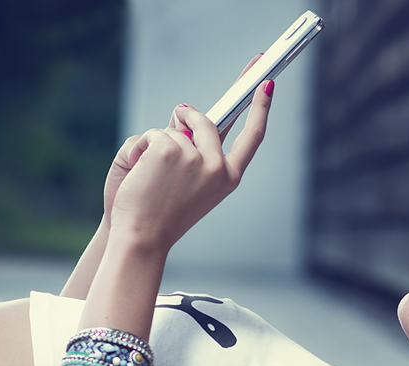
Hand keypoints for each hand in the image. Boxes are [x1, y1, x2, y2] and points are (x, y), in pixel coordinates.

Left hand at [106, 81, 271, 251]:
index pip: (252, 137)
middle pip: (206, 122)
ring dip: (158, 143)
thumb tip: (185, 111)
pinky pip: (154, 134)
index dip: (261, 108)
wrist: (141, 238)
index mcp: (228, 179)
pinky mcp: (171, 150)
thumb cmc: (158, 214)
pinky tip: (141, 173)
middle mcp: (218, 168)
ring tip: (151, 175)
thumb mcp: (188, 181)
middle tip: (174, 117)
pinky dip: (141, 149)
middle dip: (186, 117)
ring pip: (176, 128)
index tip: (267, 84)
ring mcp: (197, 157)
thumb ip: (193, 148)